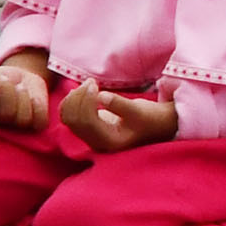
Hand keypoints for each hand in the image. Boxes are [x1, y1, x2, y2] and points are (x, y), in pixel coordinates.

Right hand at [0, 50, 52, 132]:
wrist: (22, 79)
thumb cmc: (3, 78)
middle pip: (6, 115)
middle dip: (10, 94)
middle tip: (10, 83)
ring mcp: (17, 126)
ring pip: (24, 119)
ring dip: (24, 98)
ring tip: (21, 89)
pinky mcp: (36, 124)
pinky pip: (40, 122)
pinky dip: (39, 108)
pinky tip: (34, 98)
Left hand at [60, 80, 180, 153]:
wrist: (157, 124)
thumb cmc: (150, 117)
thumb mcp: (139, 110)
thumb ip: (119, 104)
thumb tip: (100, 96)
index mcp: (109, 142)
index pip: (86, 121)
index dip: (85, 101)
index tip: (94, 84)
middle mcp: (97, 143)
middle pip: (74, 121)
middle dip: (78, 98)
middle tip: (91, 81)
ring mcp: (91, 138)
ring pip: (69, 119)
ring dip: (73, 99)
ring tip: (87, 84)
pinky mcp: (89, 130)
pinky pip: (71, 117)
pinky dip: (71, 103)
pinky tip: (78, 91)